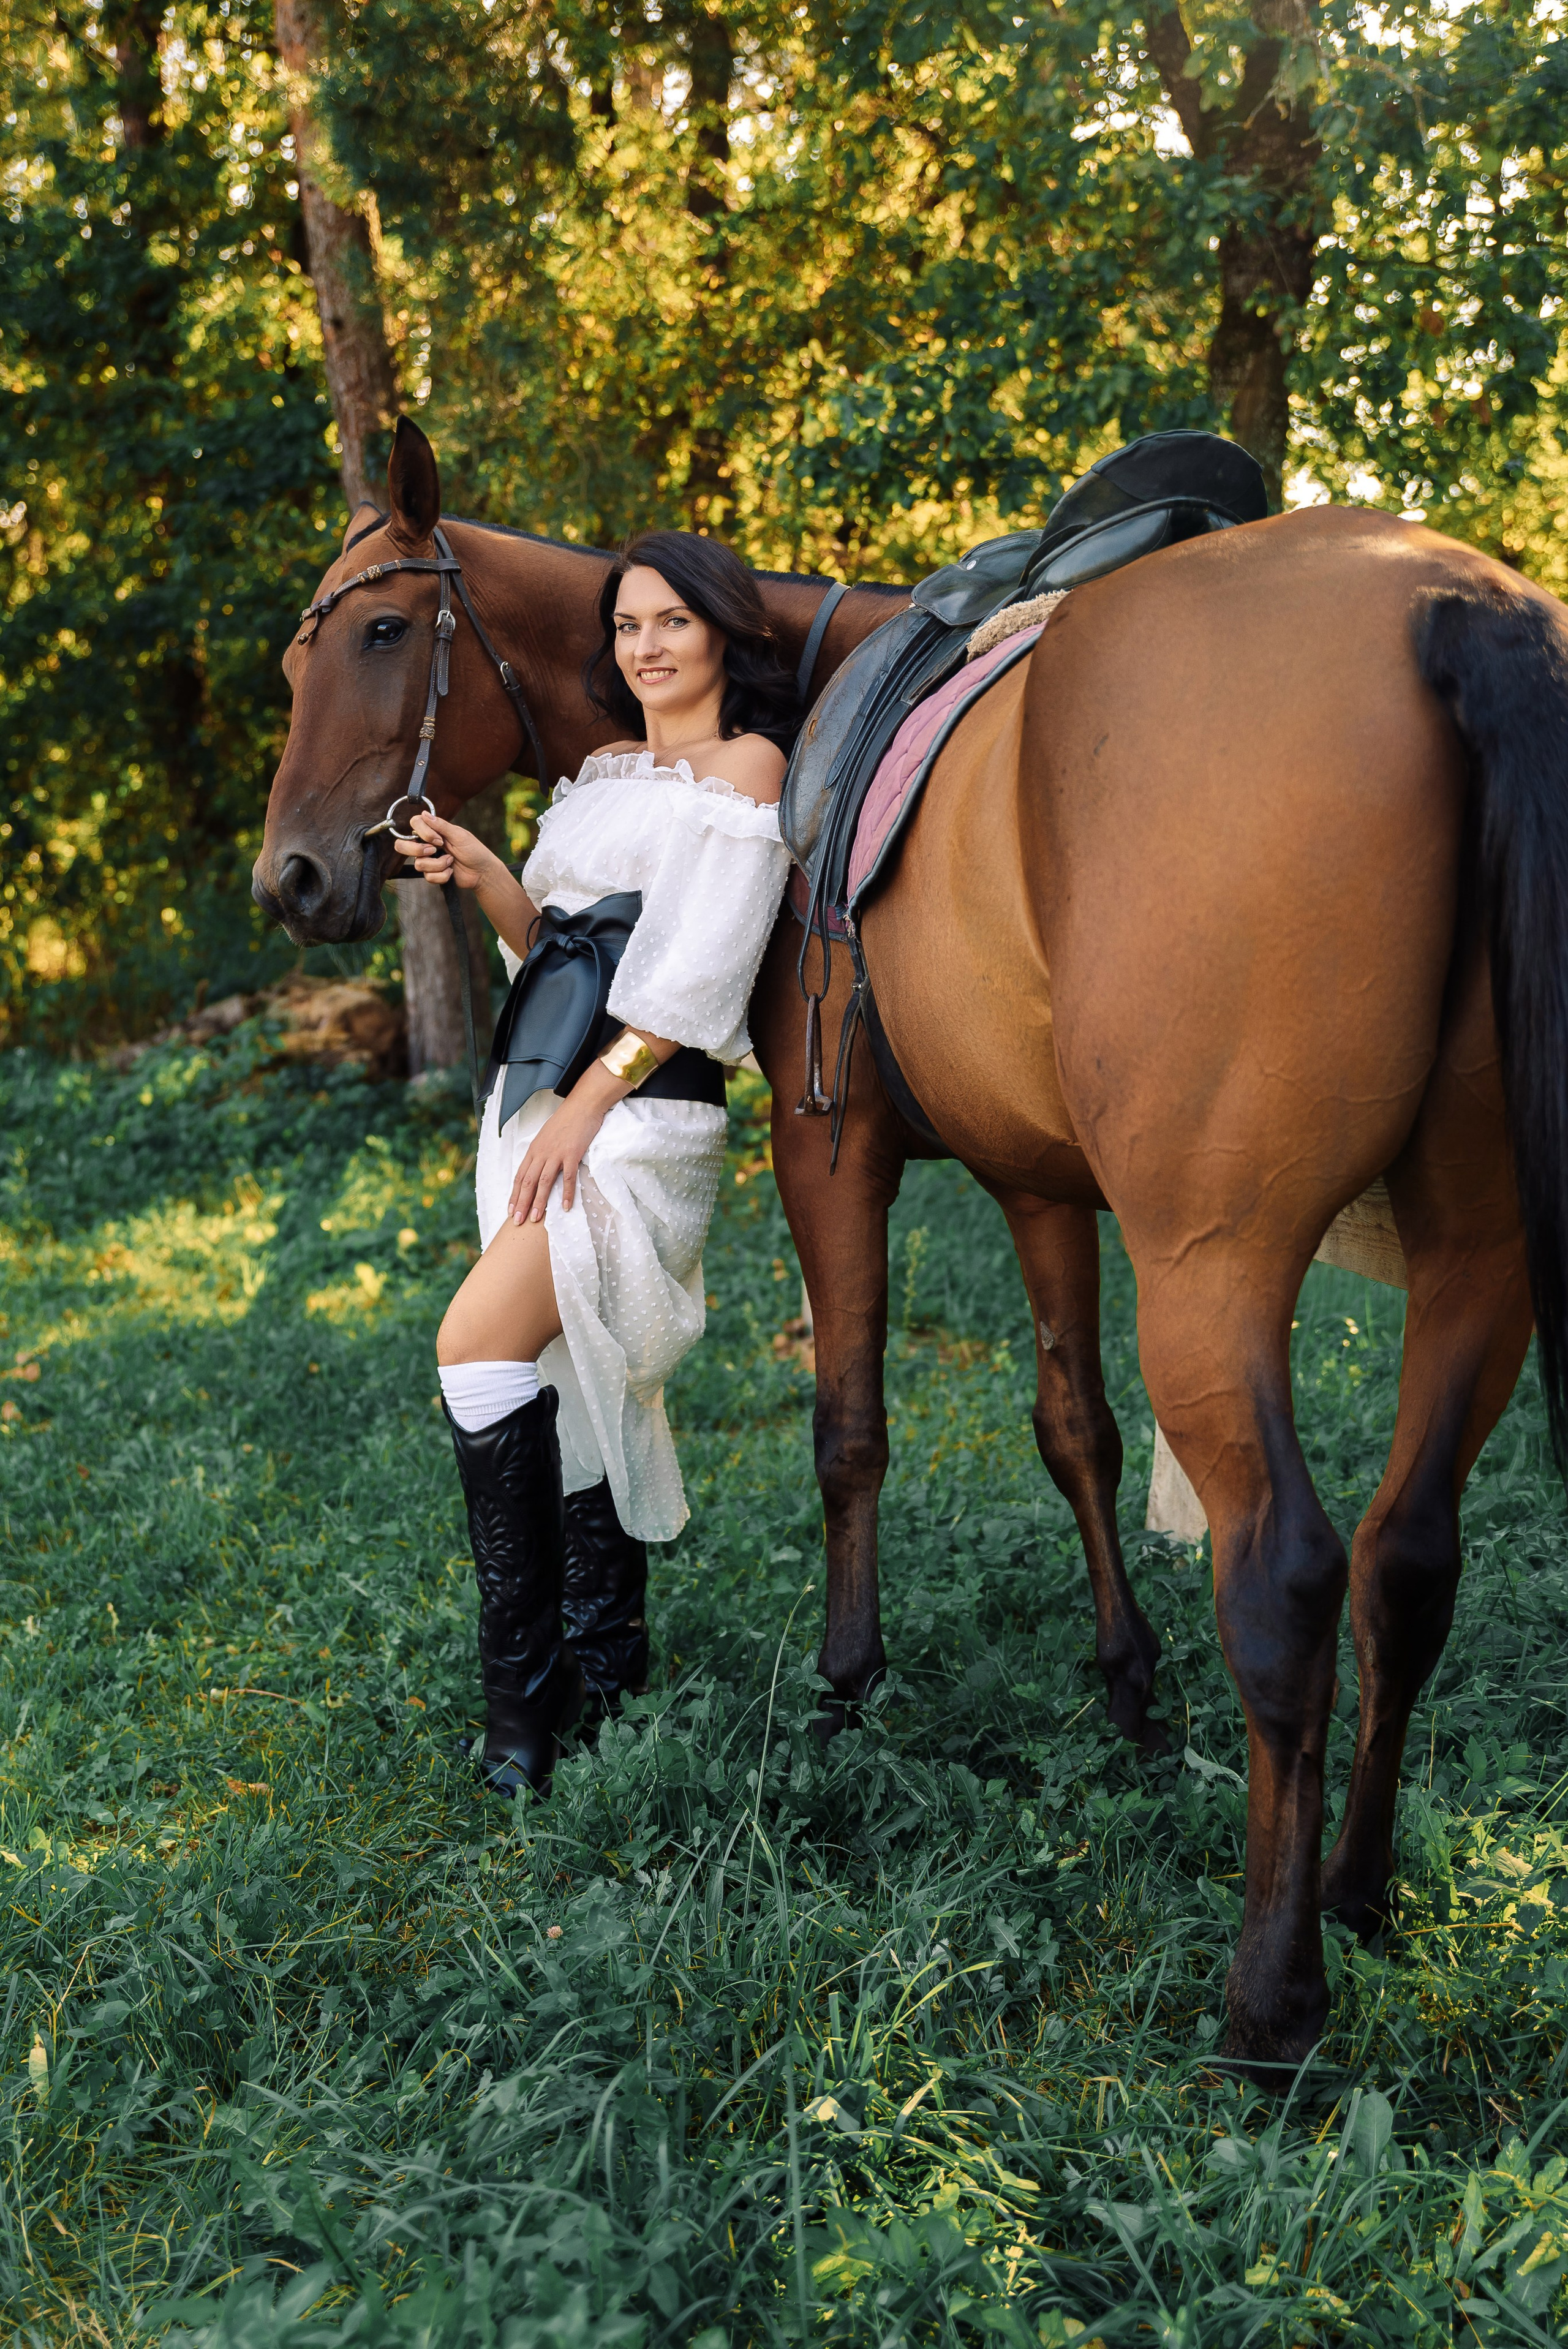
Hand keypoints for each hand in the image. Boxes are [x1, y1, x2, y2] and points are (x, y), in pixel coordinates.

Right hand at [392, 811, 494, 890]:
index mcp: (434, 831)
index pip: (414, 824)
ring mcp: (429, 860)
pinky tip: (451, 872)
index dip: (422, 832)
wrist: (482, 873)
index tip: (439, 839)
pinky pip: (428, 877)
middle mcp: (427, 844)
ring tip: (451, 862)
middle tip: (434, 851)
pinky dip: (442, 875)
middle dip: (417, 850)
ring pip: (418, 864)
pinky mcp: (433, 874)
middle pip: (402, 845)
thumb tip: (424, 814)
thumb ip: (441, 826)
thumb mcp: (459, 835)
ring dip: (438, 864)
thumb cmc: (474, 851)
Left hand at [508, 1096, 608, 1222]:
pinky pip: (568, 1177)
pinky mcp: (572, 1154)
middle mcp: (542, 1153)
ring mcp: (556, 1153)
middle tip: (518, 1221)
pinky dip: (566, 1193)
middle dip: (522, 1203)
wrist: (582, 1106)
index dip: (515, 1195)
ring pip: (544, 1182)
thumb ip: (541, 1153)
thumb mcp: (546, 1137)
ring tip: (535, 1218)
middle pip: (528, 1182)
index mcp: (534, 1150)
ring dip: (539, 1202)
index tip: (511, 1210)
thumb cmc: (565, 1121)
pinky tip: (564, 1206)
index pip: (520, 1176)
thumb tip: (537, 1169)